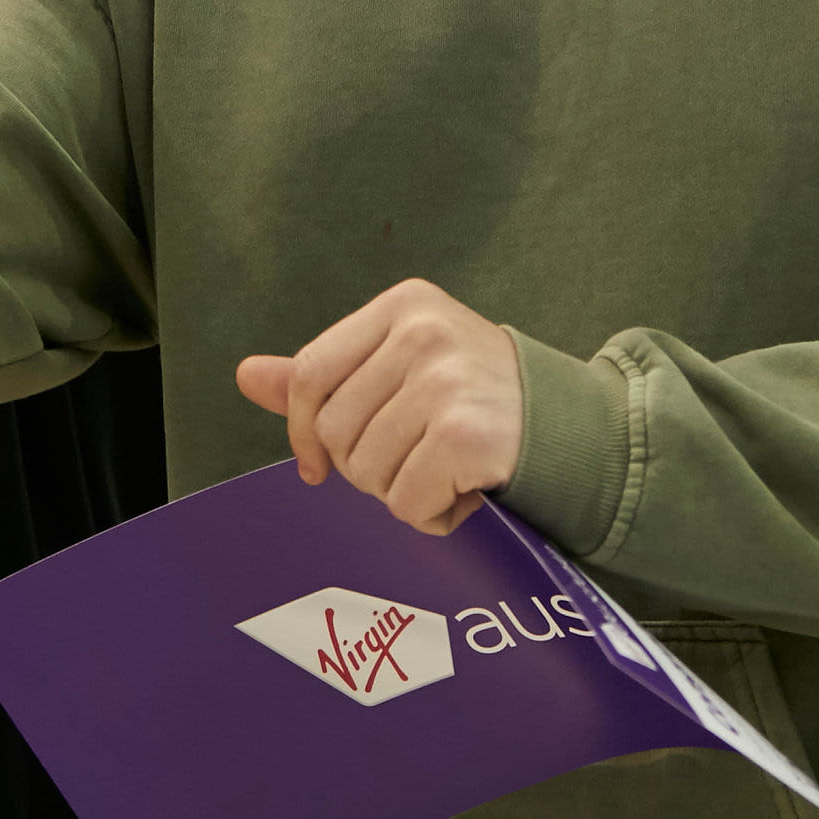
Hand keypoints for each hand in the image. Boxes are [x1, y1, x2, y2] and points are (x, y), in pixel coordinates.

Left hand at [236, 278, 523, 535]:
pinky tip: (463, 493)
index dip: (304, 430)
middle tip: (418, 458)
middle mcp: (424, 334)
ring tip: (445, 471)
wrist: (573, 429)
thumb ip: (326, 375)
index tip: (316, 465)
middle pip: (337, 432)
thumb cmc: (476, 397)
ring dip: (402, 492)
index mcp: (404, 305)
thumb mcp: (402, 364)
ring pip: (368, 473)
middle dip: (368, 465)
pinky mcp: (465, 435)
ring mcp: (445, 382)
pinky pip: (406, 501)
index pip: (311, 374)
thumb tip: (245, 375)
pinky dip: (430, 514)